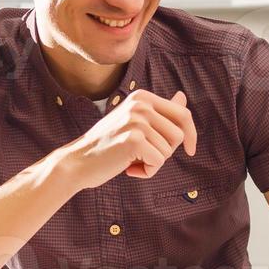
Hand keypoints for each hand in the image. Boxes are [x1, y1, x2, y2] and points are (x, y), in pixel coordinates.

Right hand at [61, 89, 197, 189]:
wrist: (77, 161)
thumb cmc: (107, 145)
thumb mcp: (134, 122)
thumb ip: (160, 112)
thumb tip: (183, 97)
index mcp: (142, 97)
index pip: (182, 114)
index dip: (191, 135)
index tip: (190, 150)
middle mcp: (141, 104)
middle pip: (179, 135)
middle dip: (166, 151)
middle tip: (142, 156)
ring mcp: (137, 120)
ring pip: (168, 151)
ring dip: (153, 163)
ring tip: (131, 161)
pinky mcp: (134, 140)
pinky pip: (158, 162)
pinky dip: (147, 172)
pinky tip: (128, 169)